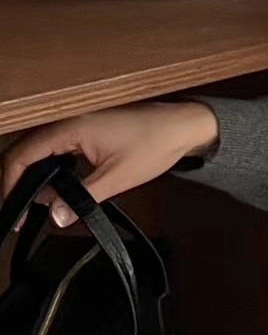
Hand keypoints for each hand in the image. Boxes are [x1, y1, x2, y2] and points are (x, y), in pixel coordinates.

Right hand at [1, 102, 219, 228]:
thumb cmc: (156, 143)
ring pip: (40, 150)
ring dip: (37, 176)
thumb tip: (56, 215)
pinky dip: (52, 167)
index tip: (14, 211)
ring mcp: (75, 120)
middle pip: (26, 151)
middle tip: (23, 213)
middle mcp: (67, 119)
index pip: (23, 155)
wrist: (183, 125)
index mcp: (69, 127)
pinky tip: (60, 187)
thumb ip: (84, 197)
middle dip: (20, 183)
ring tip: (43, 204)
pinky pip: (56, 146)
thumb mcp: (118, 177)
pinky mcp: (84, 126)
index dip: (11, 184)